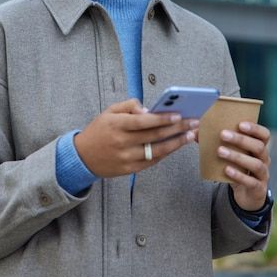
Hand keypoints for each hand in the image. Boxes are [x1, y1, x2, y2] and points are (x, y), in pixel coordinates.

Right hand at [74, 98, 198, 177]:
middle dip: (176, 129)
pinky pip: (152, 161)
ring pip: (157, 151)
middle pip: (154, 136)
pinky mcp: (130, 170)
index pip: (143, 121)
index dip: (162, 118)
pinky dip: (165, 153)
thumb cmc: (99, 130)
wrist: (83, 156)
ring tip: (190, 135)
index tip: (179, 115)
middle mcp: (122, 142)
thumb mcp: (109, 111)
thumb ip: (129, 105)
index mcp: (116, 125)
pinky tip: (176, 145)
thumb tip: (149, 110)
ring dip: (176, 143)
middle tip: (193, 123)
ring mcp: (126, 158)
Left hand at [217, 122, 270, 210]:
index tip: (240, 124)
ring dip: (237, 156)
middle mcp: (265, 159)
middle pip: (259, 147)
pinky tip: (226, 169)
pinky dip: (238, 175)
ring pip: (256, 164)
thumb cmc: (238, 167)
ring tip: (220, 151)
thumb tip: (195, 132)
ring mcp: (263, 175)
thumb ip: (217, 142)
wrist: (246, 194)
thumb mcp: (232, 154)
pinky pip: (251, 182)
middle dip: (241, 140)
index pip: (264, 135)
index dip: (254, 128)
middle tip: (222, 134)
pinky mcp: (258, 189)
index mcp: (260, 147)